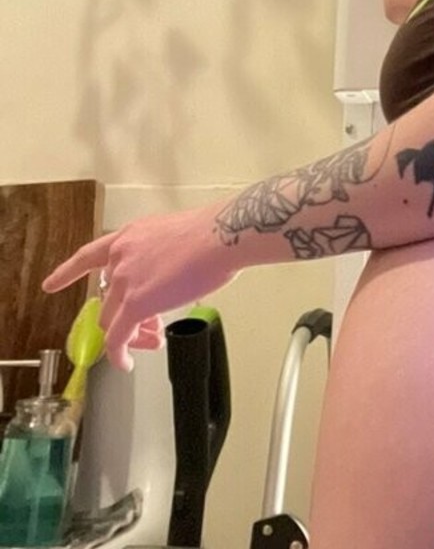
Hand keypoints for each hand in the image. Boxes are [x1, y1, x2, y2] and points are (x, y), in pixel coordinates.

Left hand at [42, 202, 237, 371]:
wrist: (222, 236)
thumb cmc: (213, 232)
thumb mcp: (175, 235)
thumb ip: (160, 255)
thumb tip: (170, 276)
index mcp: (131, 237)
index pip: (90, 255)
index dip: (69, 272)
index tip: (51, 284)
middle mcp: (121, 257)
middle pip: (108, 298)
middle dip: (127, 316)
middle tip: (151, 326)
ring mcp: (125, 281)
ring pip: (112, 319)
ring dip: (130, 334)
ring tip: (153, 340)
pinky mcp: (136, 305)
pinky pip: (118, 339)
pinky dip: (120, 354)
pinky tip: (126, 362)